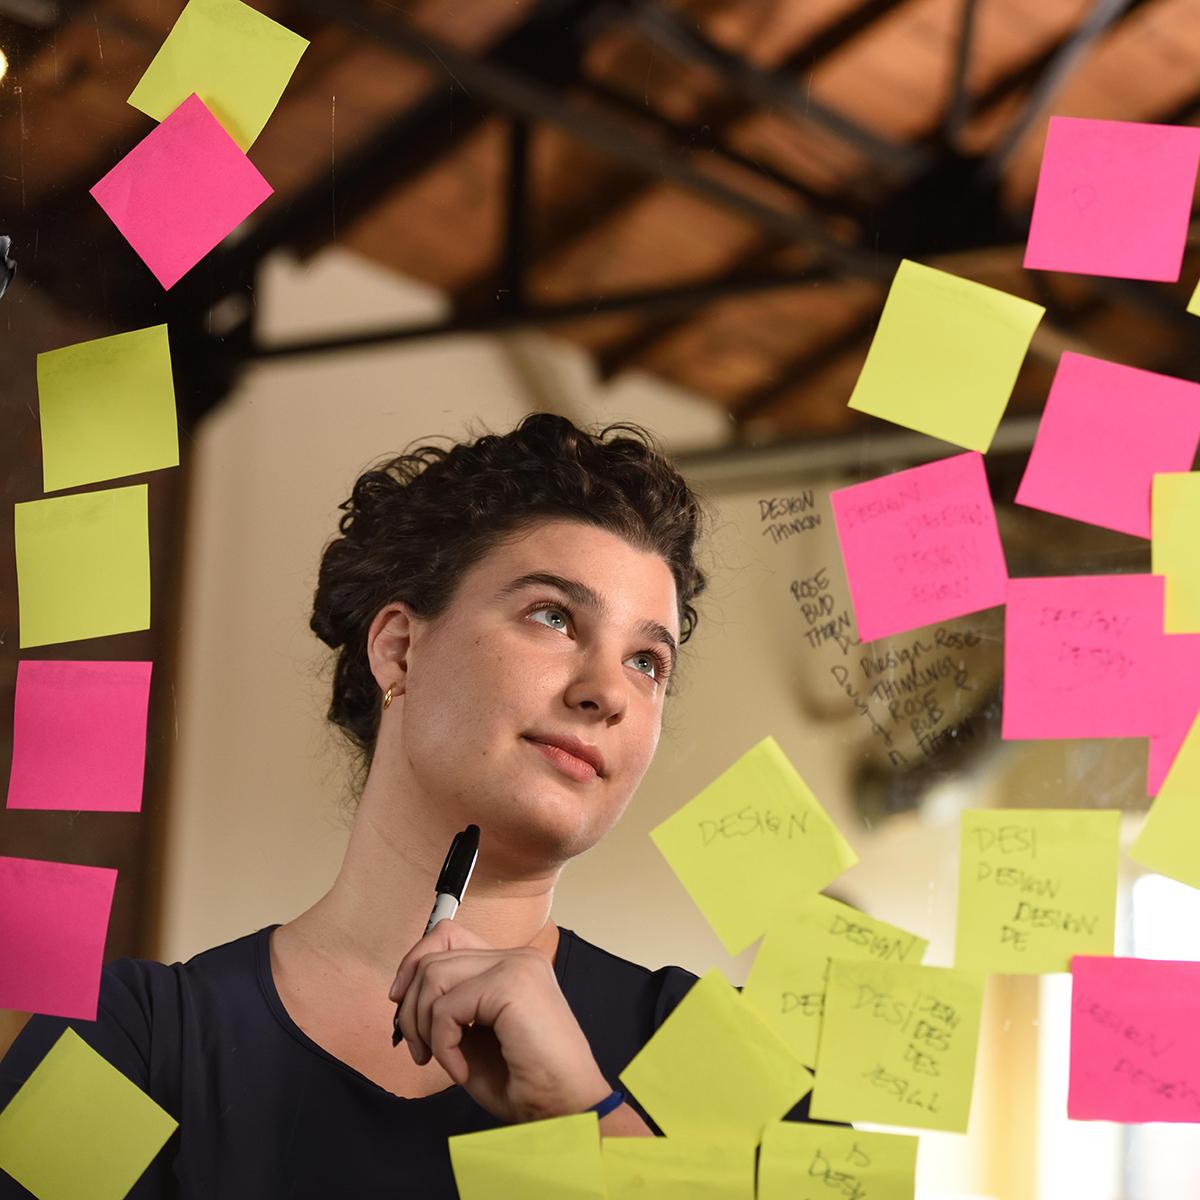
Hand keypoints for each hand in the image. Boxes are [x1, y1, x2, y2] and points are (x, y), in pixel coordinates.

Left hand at [388, 921, 611, 1123]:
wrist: (568, 1109)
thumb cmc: (526, 1084)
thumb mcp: (475, 1039)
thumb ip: (450, 1008)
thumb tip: (406, 996)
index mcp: (511, 964)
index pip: (448, 935)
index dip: (414, 962)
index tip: (400, 1001)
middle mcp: (516, 956)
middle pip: (433, 955)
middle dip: (412, 1008)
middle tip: (421, 1051)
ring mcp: (516, 965)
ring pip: (433, 975)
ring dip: (424, 1026)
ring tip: (441, 1060)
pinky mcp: (510, 984)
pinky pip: (447, 1007)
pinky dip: (444, 1044)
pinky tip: (461, 1069)